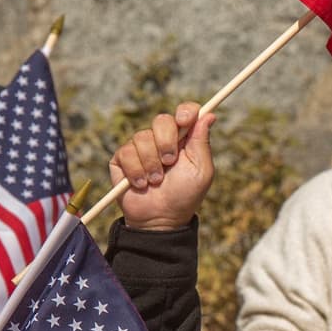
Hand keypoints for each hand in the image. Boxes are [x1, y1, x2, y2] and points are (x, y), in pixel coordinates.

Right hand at [109, 102, 215, 230]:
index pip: (185, 113)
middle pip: (161, 120)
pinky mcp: (123, 158)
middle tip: (170, 162)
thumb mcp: (201, 171)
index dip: (185, 111)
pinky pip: (127, 152)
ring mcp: (141, 148)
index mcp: (184, 139)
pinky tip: (142, 184)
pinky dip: (136, 171)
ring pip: (142, 137)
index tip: (185, 120)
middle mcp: (162, 139)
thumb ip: (202, 142)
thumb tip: (209, 115)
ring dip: (151, 163)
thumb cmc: (185, 196)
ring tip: (156, 181)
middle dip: (166, 141)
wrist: (161, 219)